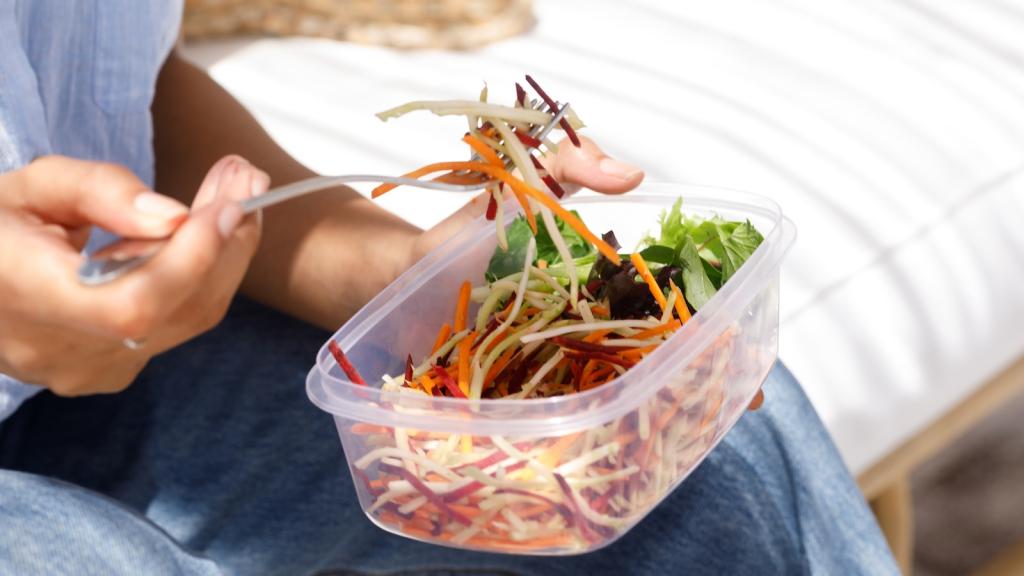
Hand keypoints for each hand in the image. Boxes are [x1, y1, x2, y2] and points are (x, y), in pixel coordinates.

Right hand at [0, 155, 266, 395]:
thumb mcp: (34, 185)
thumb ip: (101, 192)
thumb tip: (175, 218)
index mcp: (20, 294)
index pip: (132, 305)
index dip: (193, 258)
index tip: (229, 202)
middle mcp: (55, 350)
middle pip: (175, 310)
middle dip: (225, 239)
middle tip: (246, 177)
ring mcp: (85, 370)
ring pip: (187, 318)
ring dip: (223, 254)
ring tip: (231, 195)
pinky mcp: (107, 373)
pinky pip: (176, 325)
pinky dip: (201, 277)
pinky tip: (200, 235)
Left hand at [411, 138, 767, 410]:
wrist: (400, 277)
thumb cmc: (465, 230)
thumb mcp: (521, 183)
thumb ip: (572, 163)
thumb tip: (637, 176)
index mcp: (602, 286)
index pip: (670, 305)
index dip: (713, 322)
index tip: (747, 341)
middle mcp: (589, 331)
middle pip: (658, 358)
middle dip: (705, 379)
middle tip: (742, 404)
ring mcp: (558, 366)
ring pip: (623, 394)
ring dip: (662, 411)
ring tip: (697, 430)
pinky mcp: (524, 395)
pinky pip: (567, 416)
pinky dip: (595, 432)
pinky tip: (619, 449)